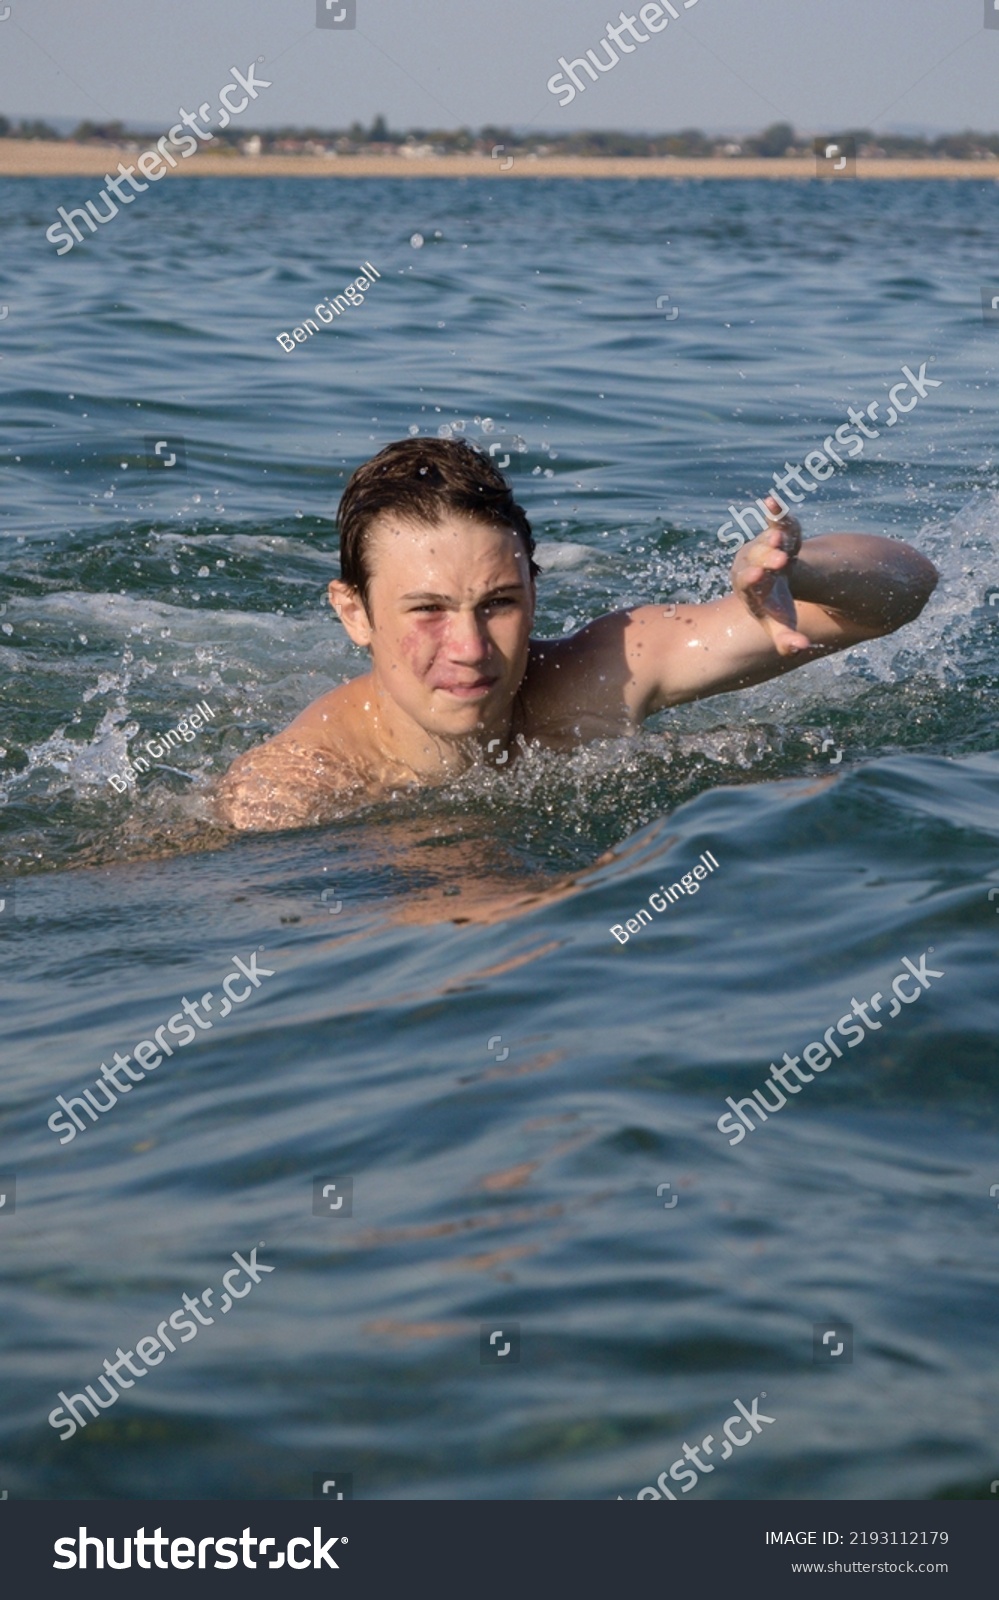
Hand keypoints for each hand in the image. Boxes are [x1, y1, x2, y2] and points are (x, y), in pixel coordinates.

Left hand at [731, 496, 811, 655]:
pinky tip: (771, 502)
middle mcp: (751, 565)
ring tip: (781, 540)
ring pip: (766, 542)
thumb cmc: (774, 607)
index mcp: (749, 589)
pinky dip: (777, 512)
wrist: (772, 582)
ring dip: (773, 540)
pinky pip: (777, 522)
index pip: (746, 584)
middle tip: (779, 560)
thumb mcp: (779, 625)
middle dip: (765, 559)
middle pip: (755, 560)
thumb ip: (786, 639)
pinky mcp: (777, 533)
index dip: (751, 579)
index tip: (757, 576)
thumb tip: (801, 649)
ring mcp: (764, 547)